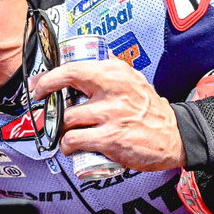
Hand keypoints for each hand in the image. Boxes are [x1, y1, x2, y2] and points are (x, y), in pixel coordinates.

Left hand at [31, 59, 184, 170]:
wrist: (175, 135)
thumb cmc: (149, 110)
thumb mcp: (132, 80)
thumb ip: (108, 72)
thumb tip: (79, 66)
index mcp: (116, 73)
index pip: (72, 69)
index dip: (48, 78)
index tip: (38, 86)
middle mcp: (113, 91)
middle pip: (64, 94)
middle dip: (48, 106)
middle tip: (45, 113)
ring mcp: (111, 115)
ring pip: (66, 120)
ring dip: (59, 130)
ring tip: (65, 134)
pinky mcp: (111, 139)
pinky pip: (74, 140)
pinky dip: (67, 146)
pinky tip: (72, 147)